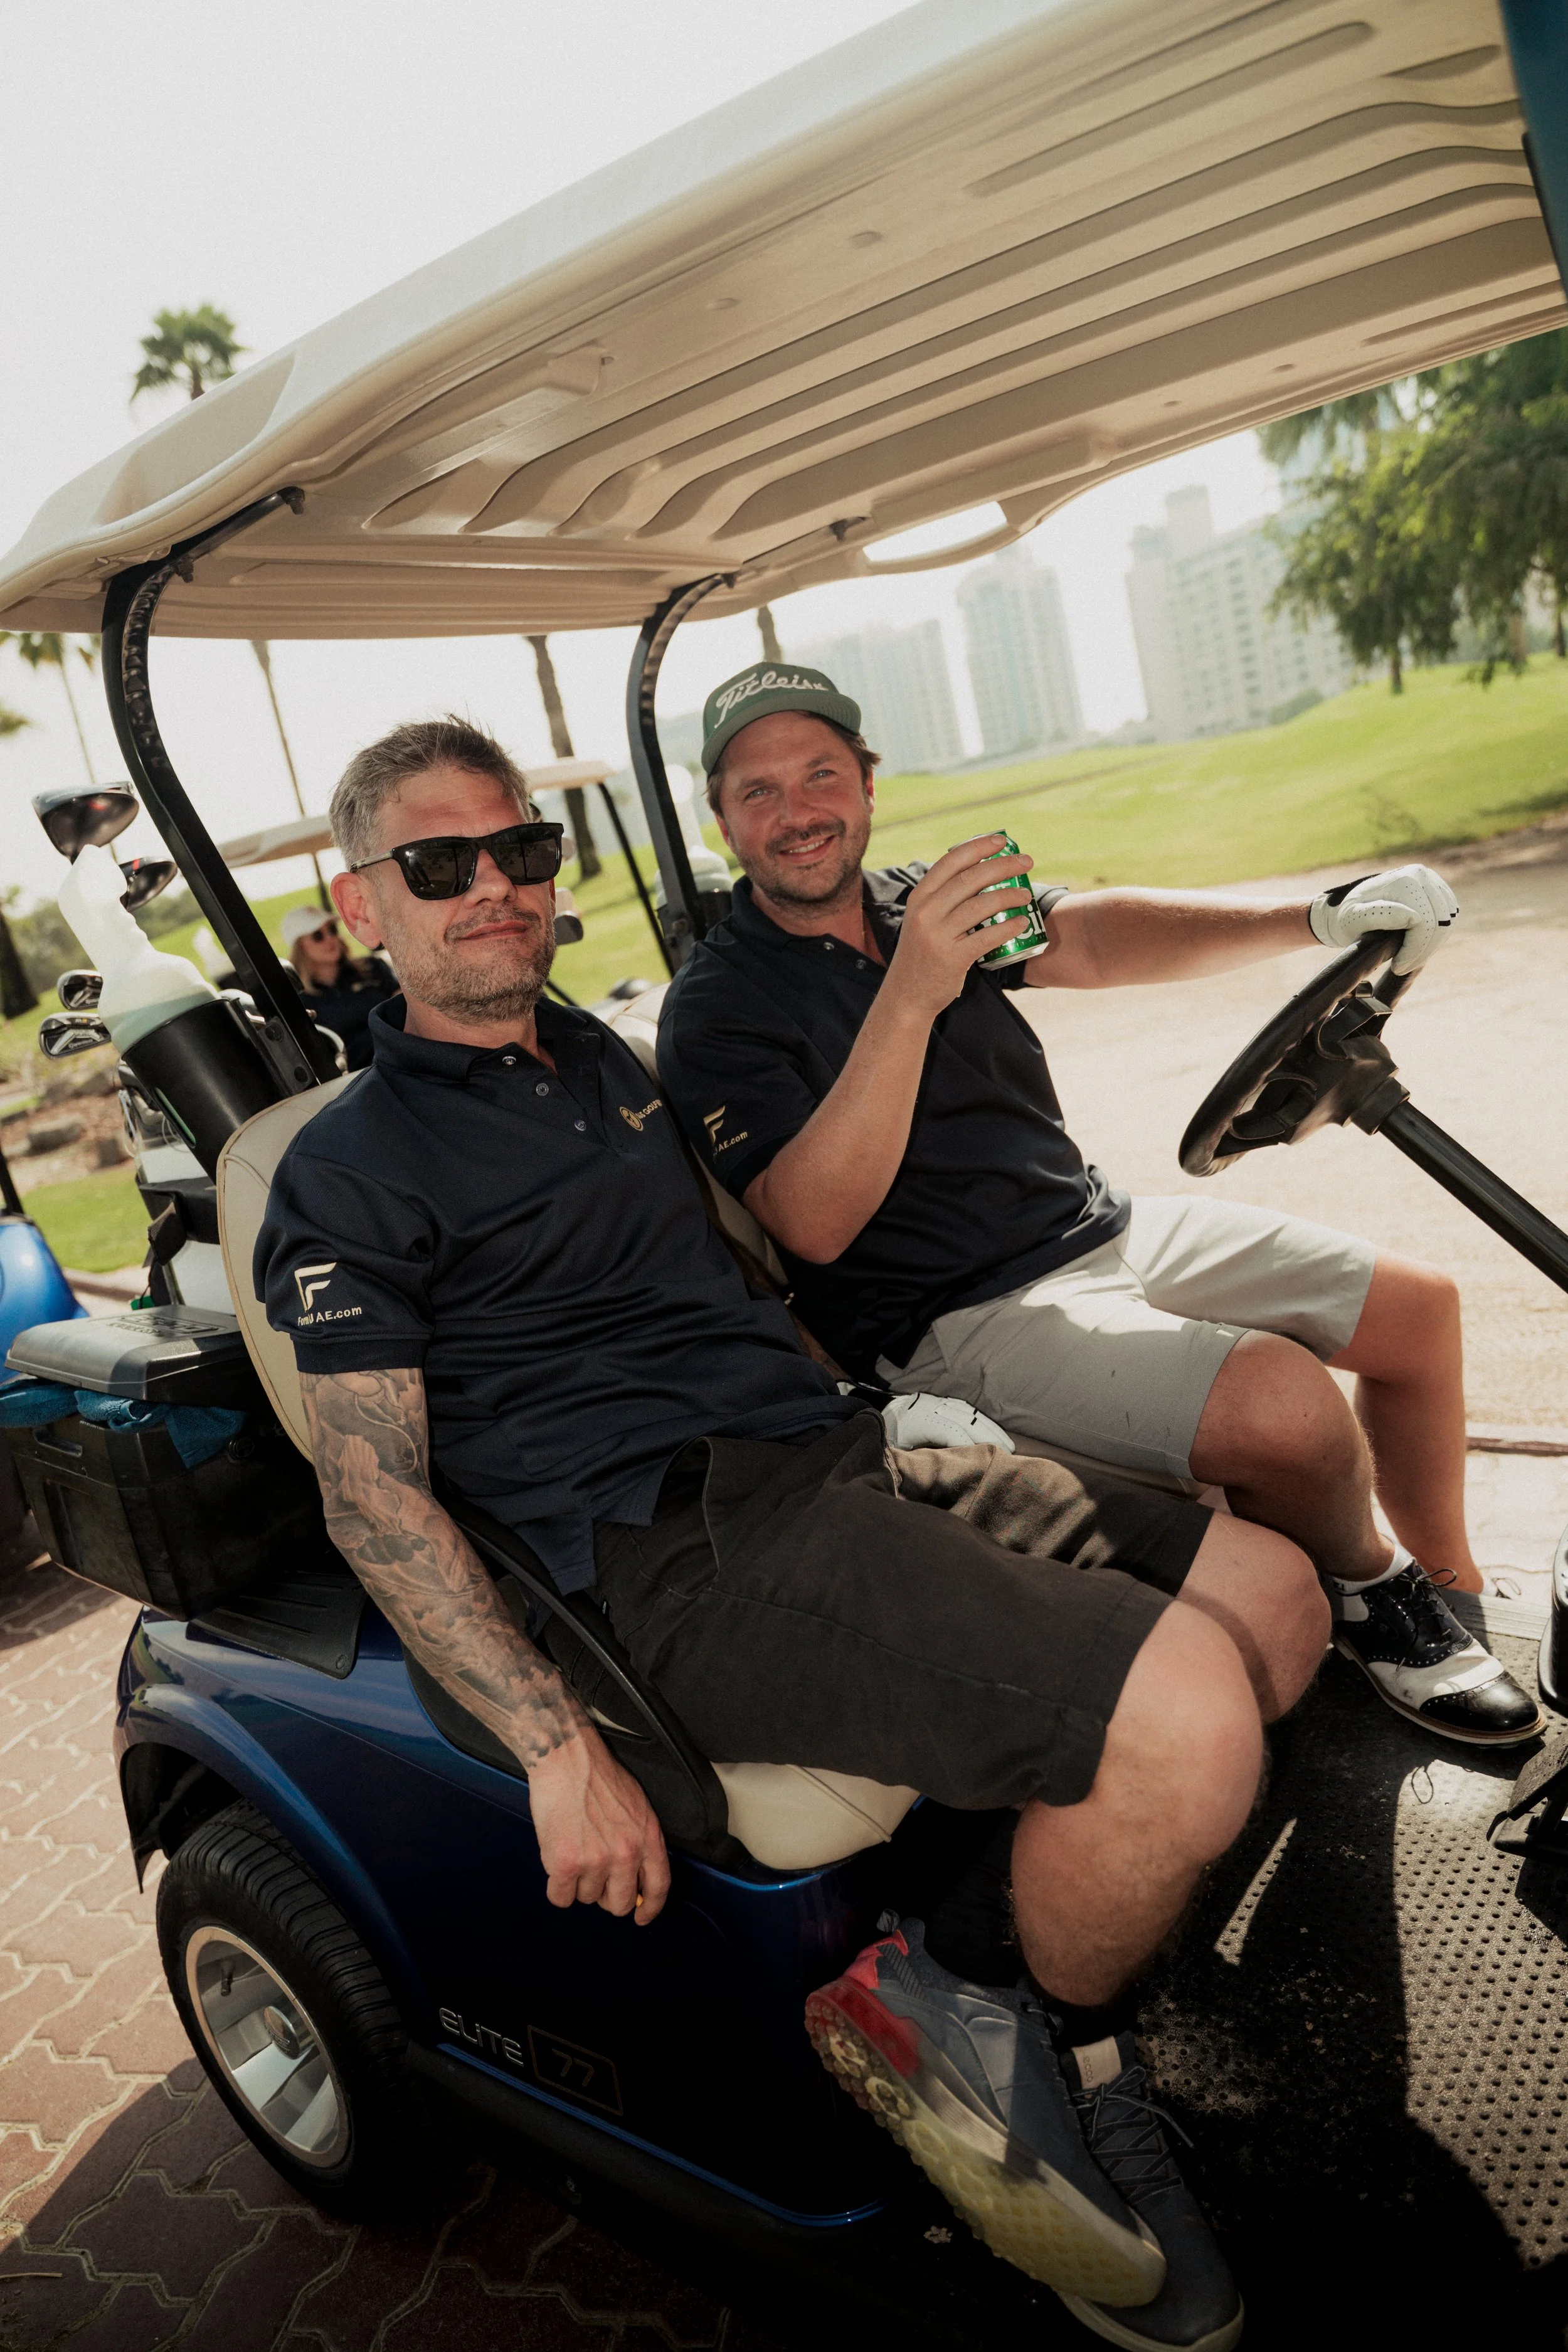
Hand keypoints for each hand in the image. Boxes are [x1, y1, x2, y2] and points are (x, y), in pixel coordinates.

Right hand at [527, 1725, 671, 1924]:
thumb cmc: (597, 1776)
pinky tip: (556, 1860)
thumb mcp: (637, 1807)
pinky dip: (556, 1886)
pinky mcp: (566, 1864)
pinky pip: (560, 1897)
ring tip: (573, 1849)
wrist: (566, 1758)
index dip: (650, 1908)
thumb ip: (640, 1841)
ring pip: (586, 1898)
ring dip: (578, 1883)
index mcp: (648, 1838)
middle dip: (605, 1894)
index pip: (658, 1887)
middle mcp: (626, 1854)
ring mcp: (596, 1861)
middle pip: (619, 1903)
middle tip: (593, 1873)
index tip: (641, 1916)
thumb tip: (637, 1874)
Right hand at [885, 835, 1036, 1016]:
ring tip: (1026, 894)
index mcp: (919, 897)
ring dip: (1009, 895)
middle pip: (970, 879)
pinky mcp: (952, 958)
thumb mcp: (923, 919)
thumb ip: (944, 899)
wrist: (907, 994)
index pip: (950, 862)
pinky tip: (1022, 922)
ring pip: (981, 905)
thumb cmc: (923, 953)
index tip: (1002, 841)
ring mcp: (937, 935)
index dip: (978, 847)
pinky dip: (1008, 927)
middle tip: (1026, 862)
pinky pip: (987, 937)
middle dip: (1002, 866)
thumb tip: (983, 873)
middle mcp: (926, 912)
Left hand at [1308, 863, 1457, 974]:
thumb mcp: (1354, 919)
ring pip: (1449, 920)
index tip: (1397, 966)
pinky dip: (1438, 934)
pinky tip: (1418, 944)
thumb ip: (1382, 916)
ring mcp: (1430, 879)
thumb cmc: (1347, 917)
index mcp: (1405, 881)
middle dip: (1424, 950)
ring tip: (1409, 956)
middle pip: (1441, 922)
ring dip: (1432, 944)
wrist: (1345, 908)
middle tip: (1403, 966)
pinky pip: (1450, 915)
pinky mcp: (1436, 888)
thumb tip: (1413, 917)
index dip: (1415, 951)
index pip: (1426, 923)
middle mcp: (1420, 875)